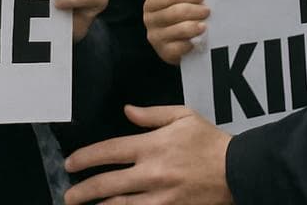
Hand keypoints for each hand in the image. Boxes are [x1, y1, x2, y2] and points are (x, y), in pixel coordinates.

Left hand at [64, 105, 233, 204]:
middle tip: (68, 195)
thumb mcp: (183, 116)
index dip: (85, 158)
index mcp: (153, 145)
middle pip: (107, 184)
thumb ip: (152, 115)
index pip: (110, 151)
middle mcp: (152, 172)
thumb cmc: (209, 141)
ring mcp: (160, 196)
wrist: (237, 170)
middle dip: (83, 191)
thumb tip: (127, 111)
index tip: (70, 163)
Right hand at [143, 0, 207, 65]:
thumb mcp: (178, 2)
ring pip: (179, 29)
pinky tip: (196, 40)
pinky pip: (180, 47)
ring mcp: (156, 37)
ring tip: (204, 25)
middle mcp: (150, 20)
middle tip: (206, 11)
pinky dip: (190, 43)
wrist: (175, 40)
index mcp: (152, 4)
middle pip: (174, 12)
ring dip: (194, 26)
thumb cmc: (178, 17)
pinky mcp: (165, 52)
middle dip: (194, 10)